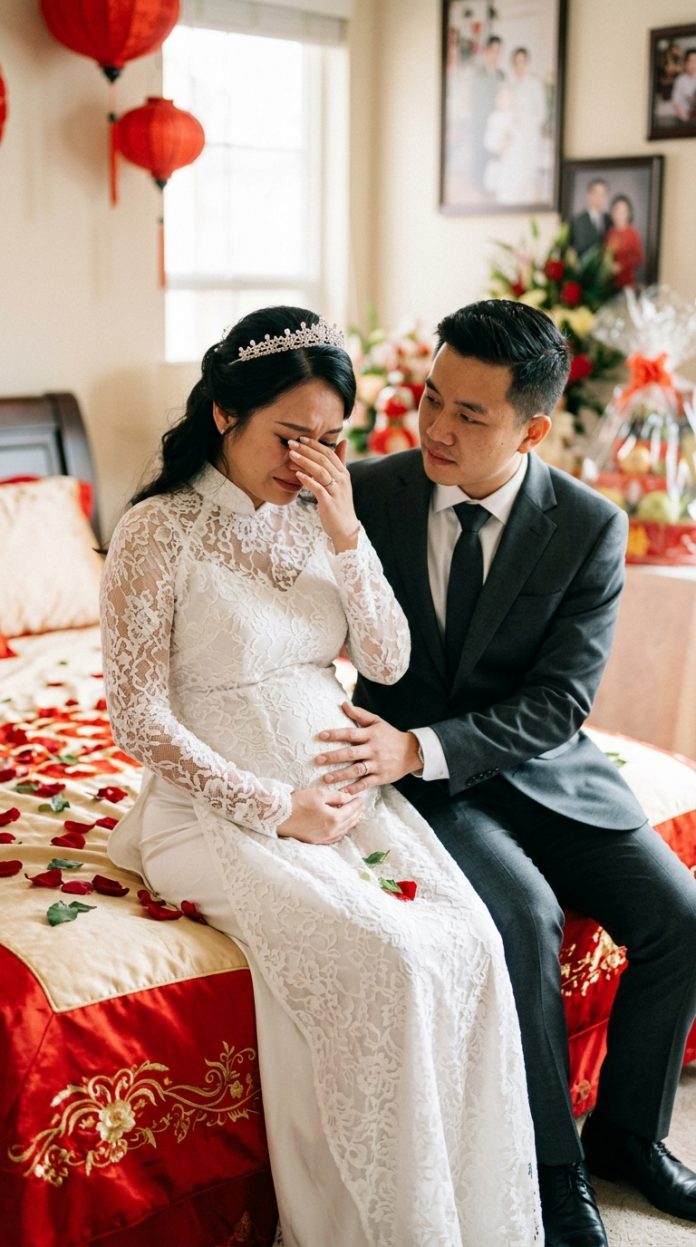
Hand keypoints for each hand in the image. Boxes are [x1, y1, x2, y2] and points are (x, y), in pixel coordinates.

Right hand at [276, 786, 364, 843]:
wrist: (279, 817)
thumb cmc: (298, 803)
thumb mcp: (319, 794)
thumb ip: (337, 796)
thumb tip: (349, 798)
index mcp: (334, 818)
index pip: (351, 810)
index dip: (357, 803)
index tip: (361, 799)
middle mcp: (332, 831)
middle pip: (350, 822)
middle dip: (357, 813)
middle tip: (361, 807)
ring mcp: (324, 838)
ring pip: (343, 831)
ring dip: (351, 822)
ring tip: (355, 816)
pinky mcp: (316, 841)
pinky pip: (335, 837)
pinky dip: (342, 831)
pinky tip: (342, 827)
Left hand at [288, 437, 359, 551]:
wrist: (345, 529)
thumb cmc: (339, 504)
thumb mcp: (341, 481)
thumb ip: (340, 462)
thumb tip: (343, 441)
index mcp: (344, 473)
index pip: (329, 453)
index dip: (315, 444)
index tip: (301, 438)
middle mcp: (342, 480)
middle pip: (323, 460)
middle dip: (306, 450)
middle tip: (291, 443)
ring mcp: (336, 492)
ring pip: (321, 472)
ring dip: (305, 462)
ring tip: (291, 455)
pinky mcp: (329, 503)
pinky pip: (318, 489)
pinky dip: (308, 480)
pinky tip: (297, 474)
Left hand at [315, 702, 421, 793]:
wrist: (412, 752)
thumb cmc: (390, 735)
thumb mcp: (377, 722)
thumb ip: (360, 714)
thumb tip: (343, 704)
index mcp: (371, 735)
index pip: (350, 733)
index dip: (336, 734)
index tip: (321, 735)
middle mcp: (373, 750)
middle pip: (351, 753)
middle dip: (333, 757)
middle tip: (317, 760)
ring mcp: (377, 764)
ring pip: (357, 770)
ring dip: (340, 775)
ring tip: (326, 778)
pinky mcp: (381, 777)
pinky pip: (366, 783)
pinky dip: (354, 788)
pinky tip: (342, 791)